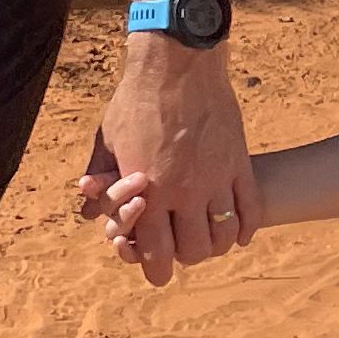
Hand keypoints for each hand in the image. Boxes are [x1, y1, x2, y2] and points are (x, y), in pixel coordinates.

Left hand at [88, 38, 257, 282]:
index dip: (155, 270)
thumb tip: (88, 211)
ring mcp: (216, 178)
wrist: (177, 65)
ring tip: (210, 238)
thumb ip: (99, 179)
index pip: (155, 251)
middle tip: (182, 250)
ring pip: (224, 234)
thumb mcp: (107, 140)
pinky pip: (250, 208)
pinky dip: (246, 227)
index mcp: (148, 191)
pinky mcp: (239, 162)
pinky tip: (239, 231)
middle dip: (186, 257)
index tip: (158, 271)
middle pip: (194, 251)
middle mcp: (184, 192)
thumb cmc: (135, 101)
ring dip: (217, 245)